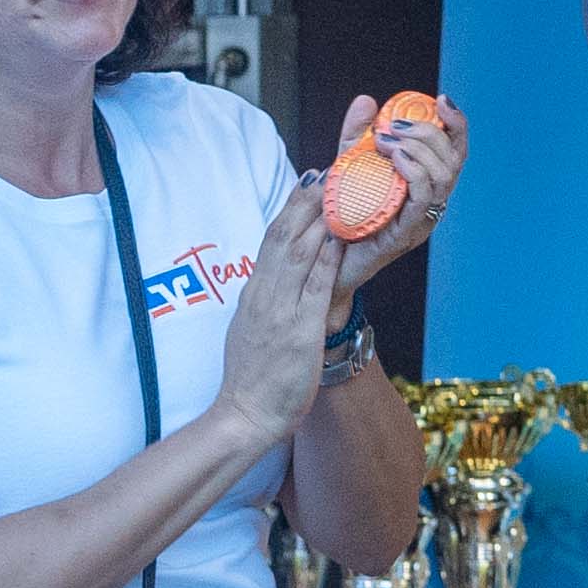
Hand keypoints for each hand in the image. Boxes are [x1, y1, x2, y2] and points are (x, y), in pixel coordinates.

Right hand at [215, 180, 348, 438]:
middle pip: (283, 237)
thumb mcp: (250, 327)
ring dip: (319, 220)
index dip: (290, 209)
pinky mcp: (298, 330)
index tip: (307, 183)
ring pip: (298, 254)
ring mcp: (280, 311)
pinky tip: (342, 239)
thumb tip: (272, 277)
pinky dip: (328, 260)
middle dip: (305, 203)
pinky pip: (315, 287)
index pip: (270, 240)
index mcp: (253, 293)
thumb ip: (263, 299)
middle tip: (326, 173)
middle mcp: (264, 295)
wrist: (245, 413)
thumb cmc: (251, 377)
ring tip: (338, 192)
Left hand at [327, 89, 464, 295]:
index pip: (456, 151)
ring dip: (418, 150)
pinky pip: (421, 201)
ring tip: (387, 142)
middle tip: (394, 126)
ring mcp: (421, 220)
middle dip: (429, 133)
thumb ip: (358, 134)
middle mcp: (432, 202)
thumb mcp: (349, 164)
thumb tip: (367, 100)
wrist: (323, 257)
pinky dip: (414, 173)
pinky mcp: (405, 234)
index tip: (440, 100)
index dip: (456, 124)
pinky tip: (395, 158)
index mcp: (427, 184)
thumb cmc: (341, 213)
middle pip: (453, 160)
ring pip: (442, 178)